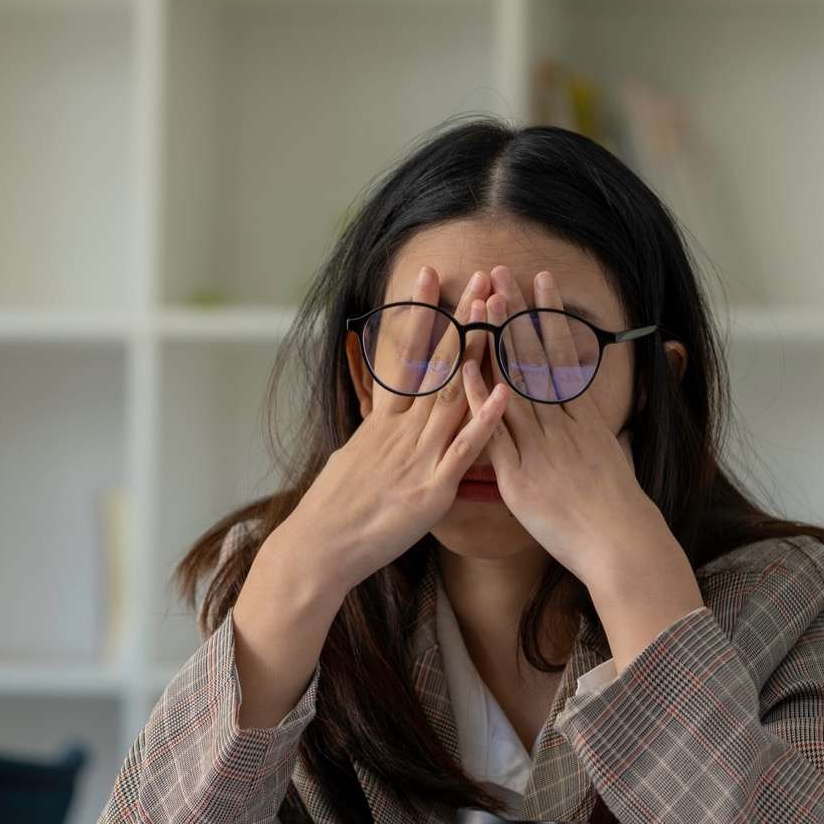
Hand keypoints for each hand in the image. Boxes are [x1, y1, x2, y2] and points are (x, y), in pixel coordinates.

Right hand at [276, 265, 508, 596]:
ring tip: (498, 313)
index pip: (406, 355)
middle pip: (438, 364)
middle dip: (461, 318)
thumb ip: (376, 436)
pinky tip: (504, 392)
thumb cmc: (335, 510)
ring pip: (454, 395)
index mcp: (384, 422)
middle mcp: (402, 430)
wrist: (319, 548)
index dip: (420, 313)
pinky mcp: (432, 489)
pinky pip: (464, 450)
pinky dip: (484, 421)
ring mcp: (418, 456)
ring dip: (479, 352)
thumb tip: (380, 422)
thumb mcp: (353, 459)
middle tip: (480, 277)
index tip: (430, 275)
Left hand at [477, 265, 702, 666]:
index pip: (562, 355)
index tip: (539, 282)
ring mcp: (540, 446)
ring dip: (497, 340)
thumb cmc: (618, 512)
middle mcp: (561, 424)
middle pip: (535, 357)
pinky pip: (495, 430)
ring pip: (514, 382)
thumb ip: (596, 434)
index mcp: (583, 418)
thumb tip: (592, 417)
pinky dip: (480, 398)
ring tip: (482, 301)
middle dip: (517, 313)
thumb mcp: (612, 460)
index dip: (548, 316)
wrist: (621, 545)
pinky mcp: (520, 474)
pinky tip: (464, 368)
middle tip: (501, 272)